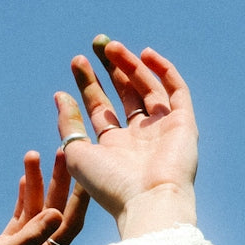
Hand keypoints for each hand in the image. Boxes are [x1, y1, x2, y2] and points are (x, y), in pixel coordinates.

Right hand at [0, 149, 88, 244]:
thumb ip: (28, 236)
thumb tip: (57, 213)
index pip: (68, 227)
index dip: (78, 198)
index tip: (85, 170)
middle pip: (54, 215)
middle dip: (58, 183)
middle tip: (62, 152)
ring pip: (35, 213)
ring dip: (36, 185)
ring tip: (33, 155)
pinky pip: (21, 219)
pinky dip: (23, 199)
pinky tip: (24, 178)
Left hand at [55, 38, 197, 239]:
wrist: (148, 201)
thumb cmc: (110, 185)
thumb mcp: (77, 154)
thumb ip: (68, 124)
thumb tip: (60, 96)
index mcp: (115, 147)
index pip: (101, 108)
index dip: (88, 84)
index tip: (76, 62)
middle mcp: (140, 137)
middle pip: (125, 94)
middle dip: (111, 68)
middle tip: (96, 44)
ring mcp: (163, 129)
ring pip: (147, 88)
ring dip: (131, 65)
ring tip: (111, 46)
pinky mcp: (184, 124)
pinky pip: (176, 91)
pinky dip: (163, 71)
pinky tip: (145, 54)